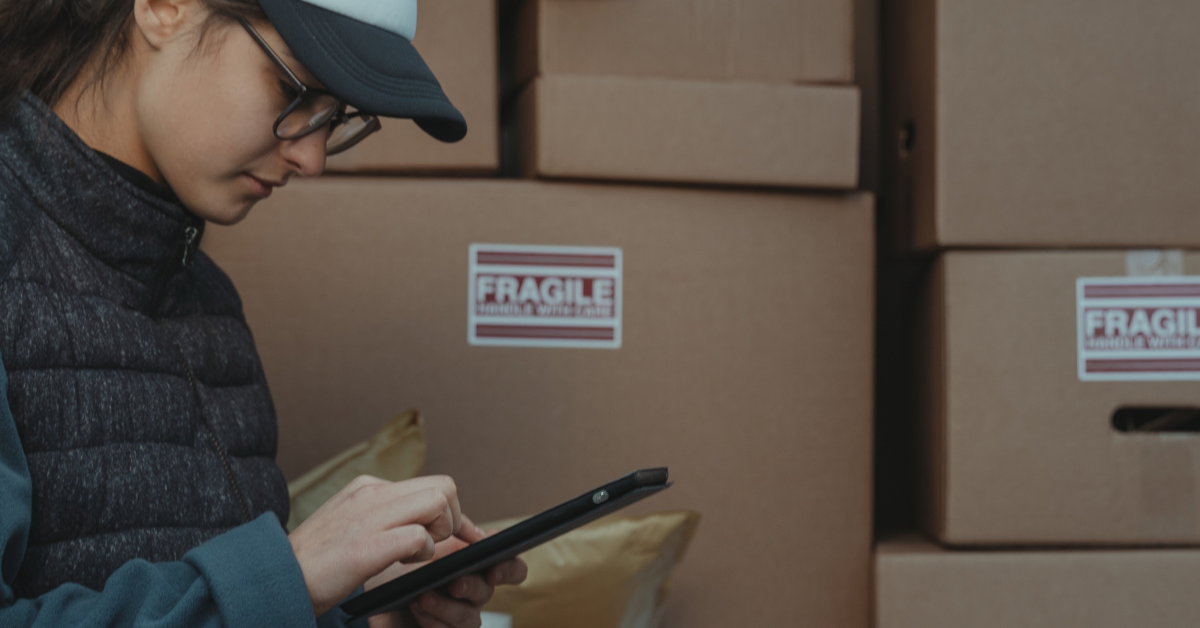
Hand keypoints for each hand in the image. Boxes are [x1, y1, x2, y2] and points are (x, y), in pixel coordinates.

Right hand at [288, 475, 469, 615]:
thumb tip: (425, 525)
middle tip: (435, 544)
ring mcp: (368, 517)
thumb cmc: (318, 562)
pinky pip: (419, 537)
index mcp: (368, 488)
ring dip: (440, 532)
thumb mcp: (354, 526)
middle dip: (453, 519)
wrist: (277, 579)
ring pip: (438, 503)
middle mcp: (371, 494)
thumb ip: (387, 518)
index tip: (464, 534)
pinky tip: (405, 563)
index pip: (433, 484)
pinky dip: (423, 552)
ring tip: (417, 553)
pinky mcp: (365, 546)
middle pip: (445, 487)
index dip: (455, 513)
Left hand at [366, 518, 528, 627]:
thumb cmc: (397, 566)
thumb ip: (450, 532)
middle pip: (489, 591)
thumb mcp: (421, 540)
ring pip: (470, 617)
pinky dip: (433, 620)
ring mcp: (457, 615)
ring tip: (422, 595)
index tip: (493, 569)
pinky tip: (415, 607)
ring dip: (446, 606)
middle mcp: (471, 591)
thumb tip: (480, 533)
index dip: (509, 568)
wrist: (368, 591)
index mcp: (473, 565)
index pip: (510, 566)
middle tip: (454, 583)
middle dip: (472, 586)